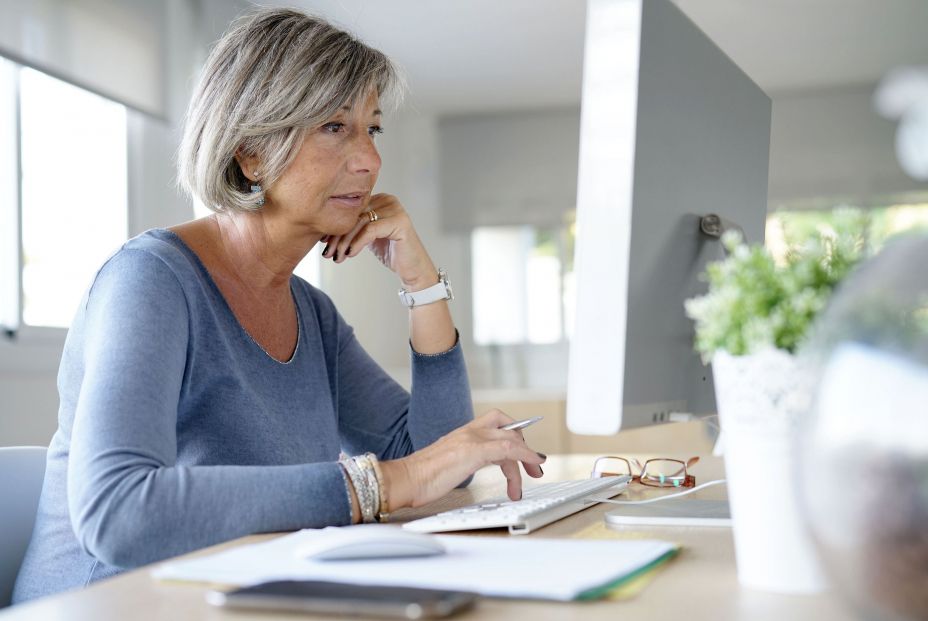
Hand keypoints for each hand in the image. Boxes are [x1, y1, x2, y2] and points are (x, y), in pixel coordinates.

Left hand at [321, 194, 437, 289]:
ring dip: (345, 242)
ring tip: (337, 257)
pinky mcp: (400, 222)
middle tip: (327, 254)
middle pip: (354, 215)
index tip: (323, 242)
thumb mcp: (368, 236)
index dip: (335, 226)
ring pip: (360, 223)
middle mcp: (389, 200)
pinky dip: (357, 243)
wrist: (413, 269)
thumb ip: (353, 227)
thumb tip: (323, 229)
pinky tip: (350, 254)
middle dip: (338, 236)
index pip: (351, 209)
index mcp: (380, 199)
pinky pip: (370, 230)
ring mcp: (396, 209)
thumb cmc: (391, 252)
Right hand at [380, 410, 546, 510]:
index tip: (523, 453)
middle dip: (525, 445)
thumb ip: (460, 461)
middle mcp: (468, 432)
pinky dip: (526, 455)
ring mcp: (471, 439)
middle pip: (508, 427)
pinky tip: (531, 466)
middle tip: (533, 466)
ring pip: (511, 438)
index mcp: (462, 434)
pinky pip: (509, 448)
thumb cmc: (420, 478)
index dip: (514, 434)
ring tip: (531, 477)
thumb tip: (467, 469)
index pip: (495, 424)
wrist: (405, 479)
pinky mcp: (474, 451)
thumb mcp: (447, 464)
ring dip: (526, 458)